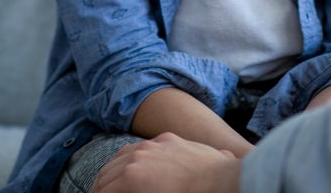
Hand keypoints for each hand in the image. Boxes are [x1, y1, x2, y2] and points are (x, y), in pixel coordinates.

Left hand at [92, 133, 241, 192]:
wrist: (219, 179)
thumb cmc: (222, 173)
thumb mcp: (218, 156)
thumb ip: (215, 154)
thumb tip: (227, 155)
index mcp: (165, 142)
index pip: (133, 153)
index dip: (124, 170)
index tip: (121, 183)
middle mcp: (147, 148)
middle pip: (115, 164)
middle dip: (108, 181)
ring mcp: (137, 161)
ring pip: (106, 177)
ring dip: (103, 189)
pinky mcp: (130, 179)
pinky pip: (106, 190)